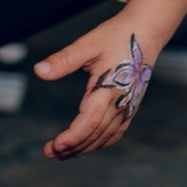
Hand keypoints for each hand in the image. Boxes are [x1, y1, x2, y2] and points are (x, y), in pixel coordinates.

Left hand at [32, 18, 160, 159]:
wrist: (147, 32)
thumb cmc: (117, 35)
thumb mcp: (88, 44)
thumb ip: (64, 60)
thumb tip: (38, 71)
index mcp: (108, 88)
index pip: (89, 122)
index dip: (72, 137)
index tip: (55, 145)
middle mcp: (119, 102)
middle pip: (95, 134)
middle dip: (72, 147)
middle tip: (48, 152)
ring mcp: (127, 106)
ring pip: (105, 137)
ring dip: (84, 148)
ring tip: (62, 153)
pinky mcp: (130, 106)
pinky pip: (115, 132)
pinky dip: (100, 142)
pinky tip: (87, 145)